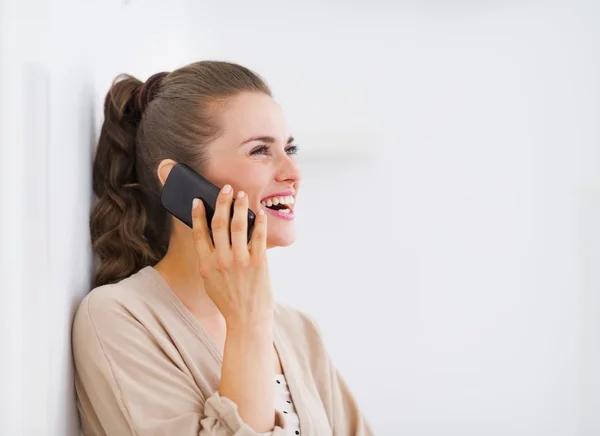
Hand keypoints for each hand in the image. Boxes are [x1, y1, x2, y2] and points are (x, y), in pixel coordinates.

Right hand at [191, 185, 272, 326]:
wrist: (247, 320)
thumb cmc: (229, 302)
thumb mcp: (210, 282)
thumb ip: (209, 261)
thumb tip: (212, 239)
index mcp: (206, 265)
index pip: (199, 233)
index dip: (198, 214)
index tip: (199, 200)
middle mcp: (221, 260)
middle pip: (219, 223)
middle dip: (222, 202)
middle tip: (226, 189)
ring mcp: (240, 261)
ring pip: (238, 225)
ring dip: (240, 206)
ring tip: (242, 195)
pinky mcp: (258, 262)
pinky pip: (258, 236)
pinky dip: (259, 222)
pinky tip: (260, 213)